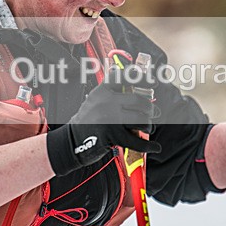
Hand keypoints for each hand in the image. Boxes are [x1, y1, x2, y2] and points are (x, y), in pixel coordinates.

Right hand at [46, 68, 160, 175]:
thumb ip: (110, 92)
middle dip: (148, 107)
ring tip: (147, 127)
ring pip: (140, 119)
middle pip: (137, 100)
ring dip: (148, 125)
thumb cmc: (86, 120)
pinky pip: (136, 141)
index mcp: (102, 91)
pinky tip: (154, 147)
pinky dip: (148, 145)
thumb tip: (135, 90)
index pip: (124, 78)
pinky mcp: (112, 136)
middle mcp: (106, 102)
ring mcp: (109, 119)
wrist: (71, 140)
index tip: (154, 83)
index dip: (142, 79)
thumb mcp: (94, 100)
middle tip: (151, 112)